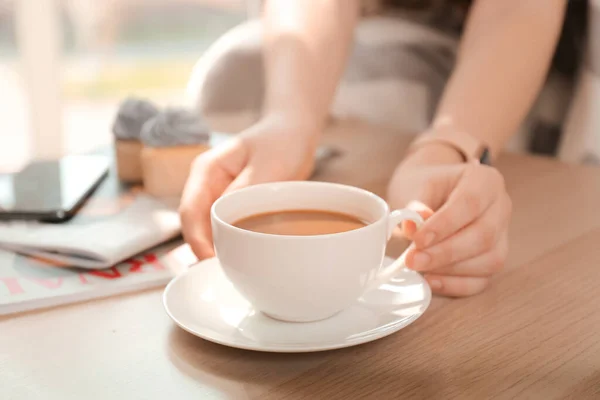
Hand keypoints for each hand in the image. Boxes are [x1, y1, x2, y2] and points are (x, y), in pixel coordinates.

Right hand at [179, 115, 319, 259]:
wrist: (293, 133)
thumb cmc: (281, 143)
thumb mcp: (267, 165)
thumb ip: (245, 190)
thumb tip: (225, 222)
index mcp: (206, 170)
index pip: (190, 211)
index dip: (197, 240)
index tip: (212, 262)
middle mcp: (205, 185)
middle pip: (195, 225)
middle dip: (206, 250)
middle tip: (227, 273)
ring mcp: (217, 196)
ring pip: (209, 229)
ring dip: (219, 248)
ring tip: (236, 270)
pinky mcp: (231, 205)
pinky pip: (225, 228)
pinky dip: (232, 242)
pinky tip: (245, 257)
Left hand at [387, 144, 511, 296]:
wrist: (434, 193)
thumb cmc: (427, 188)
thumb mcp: (417, 186)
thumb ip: (415, 206)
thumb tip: (414, 227)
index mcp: (485, 181)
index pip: (470, 203)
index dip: (445, 225)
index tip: (418, 239)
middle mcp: (501, 207)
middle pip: (484, 235)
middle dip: (445, 253)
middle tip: (413, 260)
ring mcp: (503, 235)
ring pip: (489, 260)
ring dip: (450, 269)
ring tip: (419, 266)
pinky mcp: (494, 258)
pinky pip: (483, 279)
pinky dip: (456, 284)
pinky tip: (432, 280)